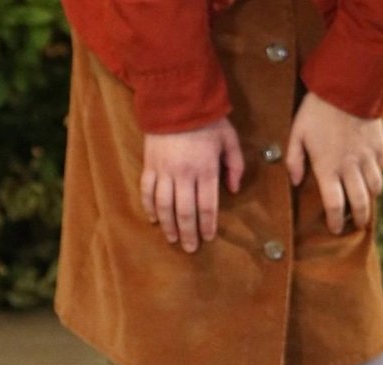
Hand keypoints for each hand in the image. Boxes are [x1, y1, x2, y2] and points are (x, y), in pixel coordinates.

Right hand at [140, 118, 244, 252]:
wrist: (175, 99)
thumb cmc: (207, 120)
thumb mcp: (230, 139)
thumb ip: (235, 165)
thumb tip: (234, 190)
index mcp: (206, 170)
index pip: (207, 205)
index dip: (208, 225)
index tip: (209, 237)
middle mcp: (184, 174)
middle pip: (185, 211)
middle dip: (188, 232)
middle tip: (190, 248)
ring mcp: (164, 170)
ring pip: (164, 205)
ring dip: (168, 225)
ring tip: (172, 239)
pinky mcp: (149, 164)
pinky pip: (146, 190)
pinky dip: (149, 206)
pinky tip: (153, 219)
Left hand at [285, 92, 382, 234]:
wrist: (347, 86)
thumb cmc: (316, 110)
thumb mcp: (297, 132)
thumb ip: (293, 159)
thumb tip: (294, 182)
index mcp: (328, 167)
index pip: (334, 204)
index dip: (335, 220)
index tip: (335, 228)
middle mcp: (351, 167)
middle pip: (360, 203)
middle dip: (359, 219)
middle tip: (357, 225)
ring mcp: (368, 157)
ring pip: (376, 187)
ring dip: (371, 196)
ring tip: (366, 199)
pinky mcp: (380, 145)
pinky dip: (379, 171)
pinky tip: (373, 170)